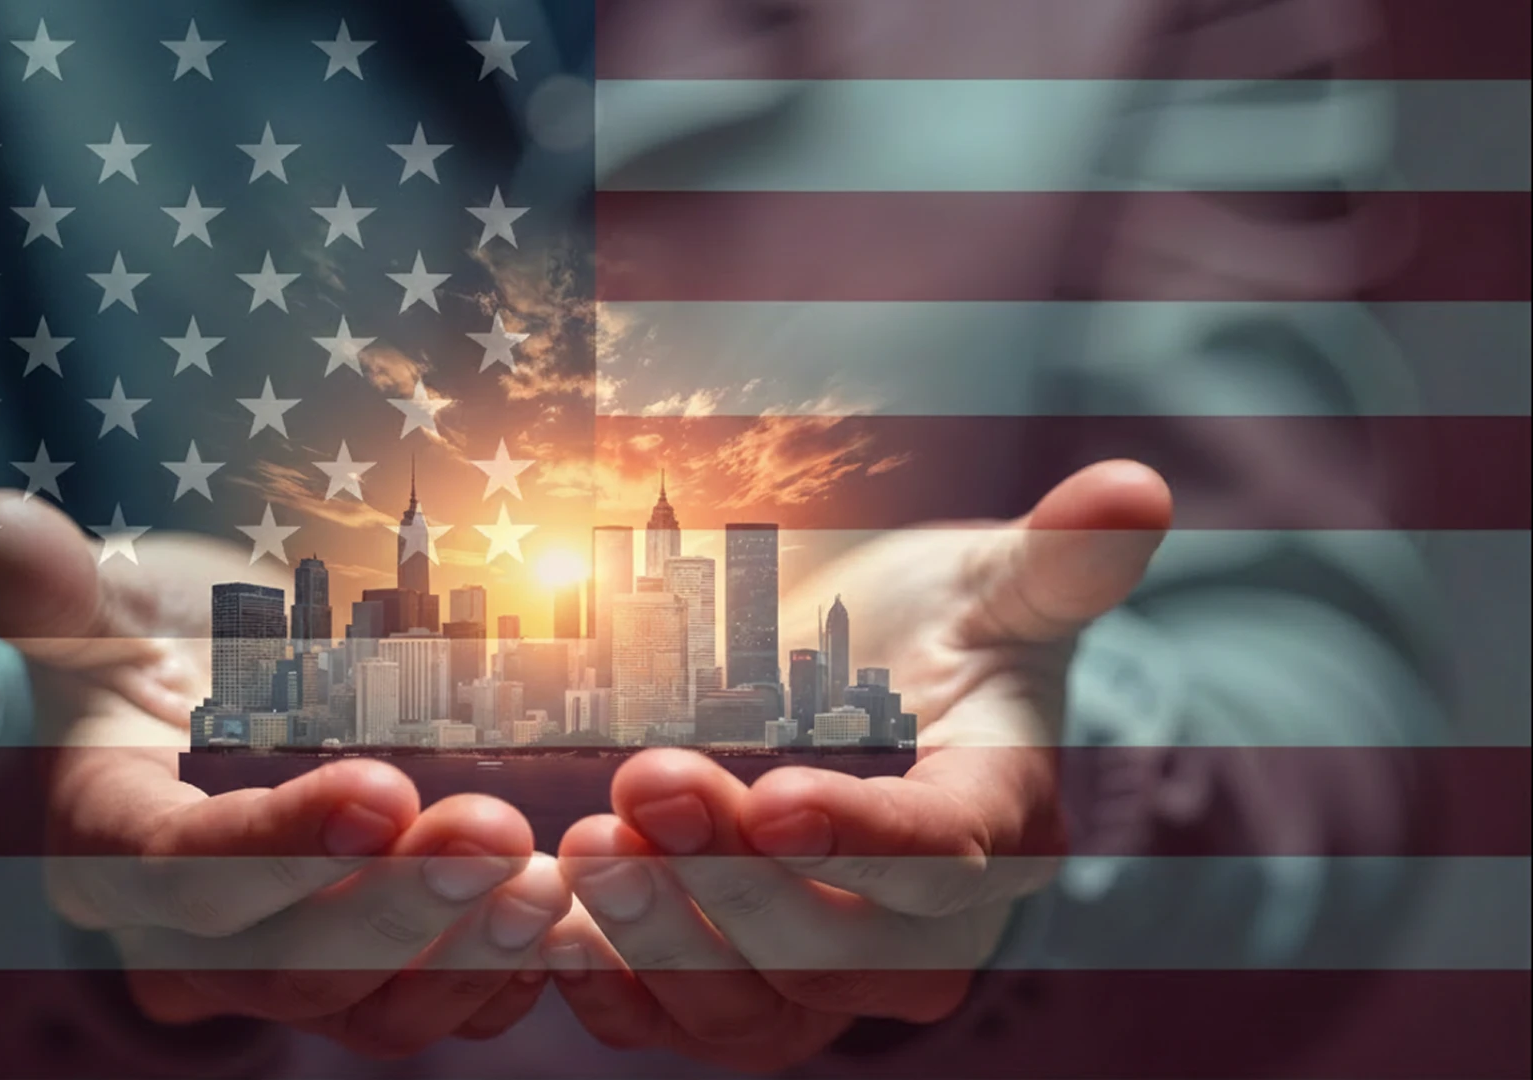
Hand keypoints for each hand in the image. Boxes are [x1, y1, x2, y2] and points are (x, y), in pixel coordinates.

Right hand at [0, 491, 568, 1057]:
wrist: (203, 718)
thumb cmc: (149, 657)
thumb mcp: (98, 612)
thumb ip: (51, 586)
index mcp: (110, 847)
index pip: (182, 871)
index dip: (276, 845)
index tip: (379, 790)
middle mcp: (185, 939)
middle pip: (281, 962)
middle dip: (392, 908)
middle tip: (493, 833)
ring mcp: (274, 972)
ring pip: (359, 1010)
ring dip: (454, 955)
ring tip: (539, 884)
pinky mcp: (351, 983)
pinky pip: (420, 1013)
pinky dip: (492, 984)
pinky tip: (561, 930)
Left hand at [541, 461, 1171, 1070]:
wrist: (864, 693)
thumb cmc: (932, 636)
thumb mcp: (990, 587)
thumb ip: (1054, 559)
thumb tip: (1135, 491)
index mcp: (993, 826)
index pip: (945, 859)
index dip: (866, 841)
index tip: (778, 795)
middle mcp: (920, 927)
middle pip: (842, 951)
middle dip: (739, 883)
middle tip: (645, 787)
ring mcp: (828, 971)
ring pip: (760, 1009)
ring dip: (669, 942)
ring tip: (587, 849)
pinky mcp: (743, 989)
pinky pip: (686, 1028)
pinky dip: (618, 995)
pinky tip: (551, 933)